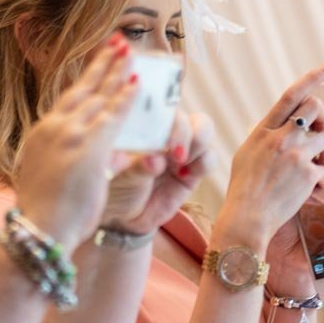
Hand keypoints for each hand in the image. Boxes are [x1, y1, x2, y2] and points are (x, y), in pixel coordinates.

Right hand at [13, 35, 137, 247]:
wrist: (40, 229)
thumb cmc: (45, 212)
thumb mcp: (56, 177)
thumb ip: (80, 161)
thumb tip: (113, 157)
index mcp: (43, 134)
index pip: (69, 98)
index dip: (86, 78)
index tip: (98, 60)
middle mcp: (54, 128)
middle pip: (83, 88)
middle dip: (102, 63)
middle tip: (117, 41)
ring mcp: (70, 135)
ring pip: (99, 96)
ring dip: (116, 72)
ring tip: (130, 51)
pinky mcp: (88, 148)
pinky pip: (112, 117)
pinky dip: (124, 97)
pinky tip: (136, 83)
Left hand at [100, 111, 216, 235]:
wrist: (122, 217)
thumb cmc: (113, 188)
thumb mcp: (117, 178)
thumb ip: (136, 169)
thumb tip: (155, 160)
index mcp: (143, 124)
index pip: (162, 105)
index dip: (167, 113)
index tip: (159, 133)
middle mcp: (166, 132)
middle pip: (188, 115)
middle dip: (184, 132)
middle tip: (174, 154)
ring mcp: (182, 150)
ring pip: (205, 130)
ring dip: (197, 144)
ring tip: (179, 162)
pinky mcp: (194, 170)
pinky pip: (210, 158)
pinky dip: (203, 162)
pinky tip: (183, 175)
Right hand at [213, 60, 323, 250]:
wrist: (246, 217)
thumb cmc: (243, 188)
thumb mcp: (247, 154)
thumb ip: (265, 137)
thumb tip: (281, 127)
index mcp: (263, 130)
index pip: (291, 95)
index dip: (313, 76)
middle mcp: (280, 137)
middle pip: (316, 109)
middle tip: (321, 134)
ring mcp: (295, 154)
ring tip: (315, 166)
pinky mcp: (308, 173)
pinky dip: (320, 180)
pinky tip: (308, 189)